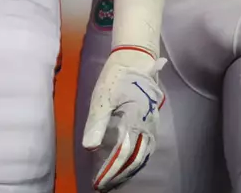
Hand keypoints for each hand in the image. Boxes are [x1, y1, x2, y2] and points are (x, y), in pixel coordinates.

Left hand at [81, 46, 164, 189]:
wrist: (136, 58)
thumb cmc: (117, 76)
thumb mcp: (103, 96)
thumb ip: (97, 122)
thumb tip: (89, 147)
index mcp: (135, 120)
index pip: (123, 154)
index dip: (111, 171)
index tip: (99, 183)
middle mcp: (147, 126)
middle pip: (135, 160)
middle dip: (120, 176)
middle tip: (104, 187)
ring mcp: (151, 125)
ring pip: (143, 155)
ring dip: (128, 170)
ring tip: (113, 181)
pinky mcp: (150, 123)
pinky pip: (145, 147)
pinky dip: (135, 159)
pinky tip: (126, 164)